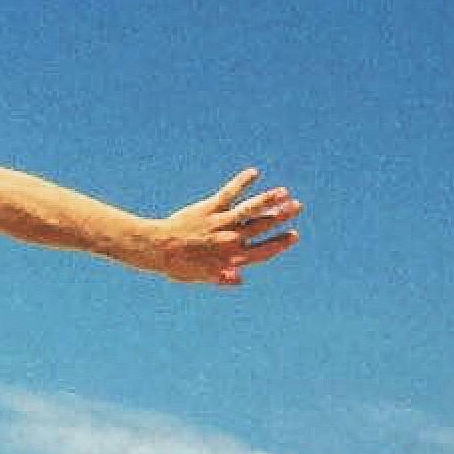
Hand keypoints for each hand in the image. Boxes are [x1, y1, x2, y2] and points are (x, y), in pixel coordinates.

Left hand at [154, 168, 301, 285]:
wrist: (156, 249)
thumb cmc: (178, 265)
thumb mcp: (199, 276)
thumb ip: (221, 277)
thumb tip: (240, 280)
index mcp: (230, 259)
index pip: (262, 251)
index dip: (279, 243)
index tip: (294, 235)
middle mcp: (229, 240)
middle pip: (261, 227)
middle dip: (280, 216)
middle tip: (297, 206)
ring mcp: (220, 223)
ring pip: (249, 209)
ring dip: (268, 199)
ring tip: (283, 191)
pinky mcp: (209, 208)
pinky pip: (229, 193)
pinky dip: (242, 182)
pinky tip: (254, 173)